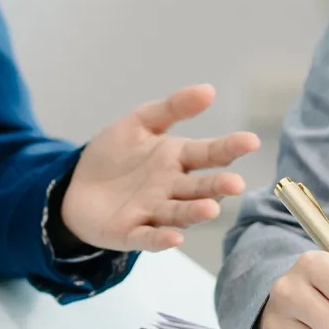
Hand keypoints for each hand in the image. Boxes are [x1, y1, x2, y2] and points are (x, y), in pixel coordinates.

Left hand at [59, 84, 259, 252]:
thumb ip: (172, 108)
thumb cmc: (114, 156)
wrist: (77, 185)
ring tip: (211, 209)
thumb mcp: (138, 124)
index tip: (251, 141)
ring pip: (179, 213)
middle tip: (236, 184)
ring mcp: (153, 212)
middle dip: (218, 186)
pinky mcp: (131, 233)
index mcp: (177, 159)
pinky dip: (162, 238)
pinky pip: (149, 236)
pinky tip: (176, 237)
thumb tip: (209, 90)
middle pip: (199, 188)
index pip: (209, 153)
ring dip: (195, 212)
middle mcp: (172, 188)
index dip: (230, 147)